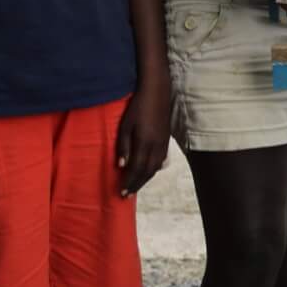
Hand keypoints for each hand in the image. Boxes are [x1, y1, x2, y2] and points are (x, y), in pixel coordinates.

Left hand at [115, 79, 170, 196]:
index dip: (129, 182)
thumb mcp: (125, 125)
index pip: (136, 169)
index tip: (121, 193)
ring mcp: (163, 143)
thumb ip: (123, 146)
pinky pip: (160, 160)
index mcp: (144, 143)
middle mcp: (156, 147)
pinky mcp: (166, 139)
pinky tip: (148, 171)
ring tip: (136, 186)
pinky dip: (153, 170)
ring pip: (155, 167)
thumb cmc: (137, 107)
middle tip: (127, 194)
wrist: (157, 92)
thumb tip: (121, 166)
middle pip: (147, 172)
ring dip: (145, 179)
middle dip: (137, 184)